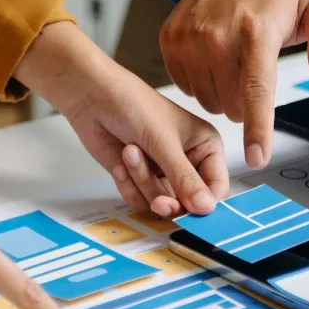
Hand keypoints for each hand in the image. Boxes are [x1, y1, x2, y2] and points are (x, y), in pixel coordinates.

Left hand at [16, 22, 229, 217]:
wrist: (91, 97)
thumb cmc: (133, 105)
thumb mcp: (163, 142)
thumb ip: (185, 178)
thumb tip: (207, 208)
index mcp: (206, 147)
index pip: (216, 188)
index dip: (204, 205)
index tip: (189, 211)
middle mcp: (188, 162)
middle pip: (188, 203)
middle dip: (168, 200)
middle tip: (157, 202)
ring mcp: (163, 172)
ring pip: (161, 203)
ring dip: (142, 182)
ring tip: (130, 152)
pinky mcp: (139, 178)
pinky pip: (139, 200)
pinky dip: (128, 185)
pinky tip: (120, 162)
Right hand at [159, 0, 308, 167]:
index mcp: (256, 31)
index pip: (256, 90)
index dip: (258, 129)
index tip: (257, 157)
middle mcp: (217, 37)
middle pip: (232, 106)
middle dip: (246, 102)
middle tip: (254, 69)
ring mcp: (188, 40)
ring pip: (209, 102)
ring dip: (224, 93)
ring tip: (233, 60)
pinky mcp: (170, 43)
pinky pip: (188, 88)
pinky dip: (203, 81)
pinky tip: (212, 57)